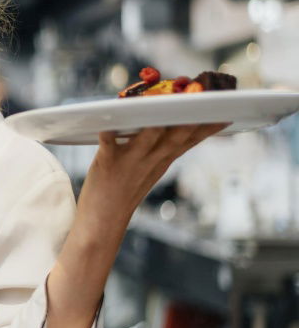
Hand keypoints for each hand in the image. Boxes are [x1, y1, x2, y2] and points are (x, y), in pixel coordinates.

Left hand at [87, 122, 231, 219]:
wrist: (103, 220)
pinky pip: (107, 146)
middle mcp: (150, 161)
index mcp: (162, 161)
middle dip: (188, 123)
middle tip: (202, 107)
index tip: (225, 114)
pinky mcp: (106, 163)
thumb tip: (170, 125)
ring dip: (153, 129)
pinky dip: (107, 136)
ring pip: (145, 141)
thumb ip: (160, 148)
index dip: (207, 129)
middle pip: (173, 139)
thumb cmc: (124, 191)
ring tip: (160, 112)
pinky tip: (106, 126)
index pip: (189, 142)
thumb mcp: (150, 170)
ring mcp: (129, 162)